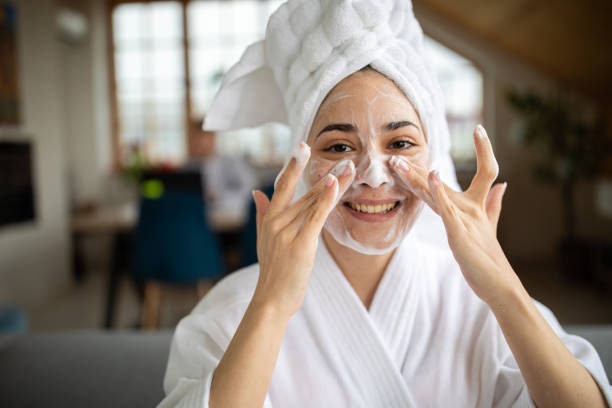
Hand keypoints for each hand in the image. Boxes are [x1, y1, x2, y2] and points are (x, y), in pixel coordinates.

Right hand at [252, 144, 353, 317]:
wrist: (271, 300)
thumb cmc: (273, 272)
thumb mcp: (264, 240)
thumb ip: (262, 213)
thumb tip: (255, 192)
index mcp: (269, 219)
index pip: (282, 186)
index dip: (293, 166)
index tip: (303, 147)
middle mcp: (277, 221)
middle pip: (303, 191)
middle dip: (324, 172)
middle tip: (342, 153)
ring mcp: (287, 231)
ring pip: (313, 201)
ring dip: (334, 183)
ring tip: (351, 167)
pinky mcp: (301, 243)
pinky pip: (316, 216)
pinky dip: (325, 198)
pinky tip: (334, 183)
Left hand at [390, 125, 519, 303]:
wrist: (497, 282)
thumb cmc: (488, 257)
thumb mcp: (490, 226)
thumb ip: (494, 205)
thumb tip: (504, 185)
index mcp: (474, 206)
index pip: (477, 171)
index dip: (481, 150)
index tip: (479, 129)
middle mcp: (469, 207)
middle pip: (440, 181)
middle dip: (414, 169)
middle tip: (394, 154)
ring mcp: (464, 218)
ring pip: (436, 192)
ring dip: (415, 177)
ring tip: (398, 161)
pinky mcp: (459, 232)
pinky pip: (446, 210)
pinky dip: (438, 192)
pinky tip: (432, 175)